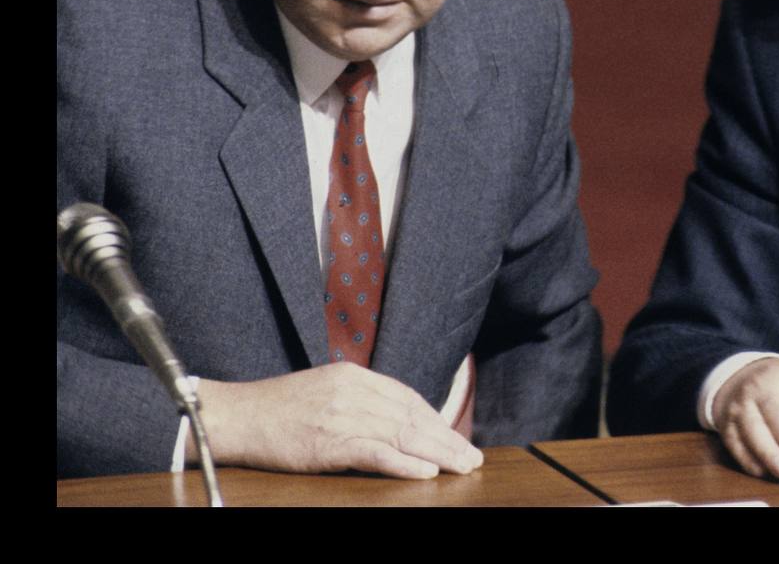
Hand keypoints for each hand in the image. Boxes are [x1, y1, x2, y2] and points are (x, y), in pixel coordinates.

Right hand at [190, 363, 483, 478]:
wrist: (237, 415)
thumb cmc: (278, 409)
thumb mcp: (324, 390)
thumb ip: (358, 398)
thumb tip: (393, 417)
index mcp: (354, 375)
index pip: (408, 398)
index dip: (436, 419)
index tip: (456, 437)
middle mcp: (353, 390)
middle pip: (412, 416)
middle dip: (447, 438)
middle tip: (472, 458)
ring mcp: (342, 415)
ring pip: (402, 434)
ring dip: (437, 453)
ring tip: (461, 468)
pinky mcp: (329, 441)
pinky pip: (376, 452)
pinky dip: (404, 463)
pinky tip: (426, 473)